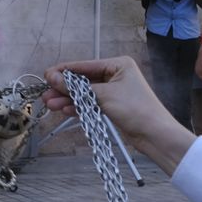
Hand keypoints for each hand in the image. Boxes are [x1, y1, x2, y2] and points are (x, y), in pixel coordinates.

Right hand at [43, 56, 194, 172]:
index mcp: (118, 65)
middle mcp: (115, 75)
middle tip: (46, 94)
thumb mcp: (103, 95)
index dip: (64, 71)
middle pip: (83, 80)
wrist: (155, 136)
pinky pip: (90, 103)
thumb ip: (76, 88)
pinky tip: (64, 110)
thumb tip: (51, 78)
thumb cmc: (134, 109)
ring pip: (84, 93)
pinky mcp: (112, 106)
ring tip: (50, 104)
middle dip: (64, 88)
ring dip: (68, 99)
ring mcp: (113, 91)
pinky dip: (78, 107)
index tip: (46, 75)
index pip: (85, 65)